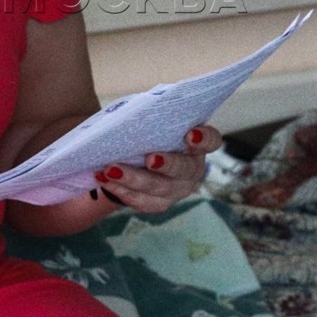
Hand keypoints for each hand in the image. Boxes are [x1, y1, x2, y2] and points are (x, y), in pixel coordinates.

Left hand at [92, 123, 221, 213]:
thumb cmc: (150, 133)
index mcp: (197, 145)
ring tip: (110, 169)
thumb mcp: (153, 121)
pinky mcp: (159, 203)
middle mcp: (192, 169)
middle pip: (184, 169)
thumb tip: (132, 112)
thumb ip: (152, 116)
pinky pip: (142, 201)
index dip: (204, 138)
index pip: (211, 140)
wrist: (136, 158)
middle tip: (149, 158)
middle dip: (166, 164)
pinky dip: (121, 190)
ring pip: (158, 188)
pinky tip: (104, 180)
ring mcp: (177, 190)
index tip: (191, 134)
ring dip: (133, 179)